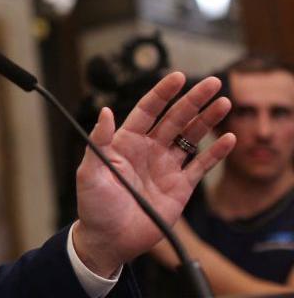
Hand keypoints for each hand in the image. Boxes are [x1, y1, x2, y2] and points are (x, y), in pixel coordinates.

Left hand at [73, 73, 235, 275]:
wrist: (109, 240)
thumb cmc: (93, 206)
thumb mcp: (89, 172)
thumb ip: (98, 141)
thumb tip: (104, 112)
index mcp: (126, 142)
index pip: (148, 110)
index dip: (163, 93)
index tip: (178, 77)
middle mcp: (148, 150)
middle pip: (175, 118)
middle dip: (194, 100)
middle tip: (213, 83)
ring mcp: (166, 167)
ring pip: (190, 137)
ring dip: (207, 120)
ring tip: (224, 103)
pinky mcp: (180, 187)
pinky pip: (200, 166)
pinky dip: (215, 153)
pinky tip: (228, 139)